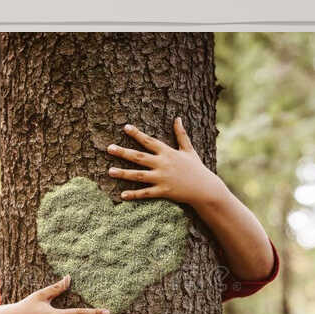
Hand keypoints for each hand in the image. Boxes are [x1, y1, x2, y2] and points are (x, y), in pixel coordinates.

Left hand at [105, 118, 225, 207]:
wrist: (205, 189)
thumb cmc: (196, 168)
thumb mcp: (189, 150)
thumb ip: (181, 134)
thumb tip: (178, 118)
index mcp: (168, 152)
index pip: (149, 141)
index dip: (137, 134)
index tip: (125, 127)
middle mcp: (163, 164)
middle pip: (139, 157)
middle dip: (123, 152)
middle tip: (109, 148)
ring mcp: (162, 178)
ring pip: (139, 175)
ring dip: (123, 173)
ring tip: (110, 171)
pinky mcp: (163, 192)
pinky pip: (146, 193)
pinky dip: (134, 195)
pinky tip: (122, 195)